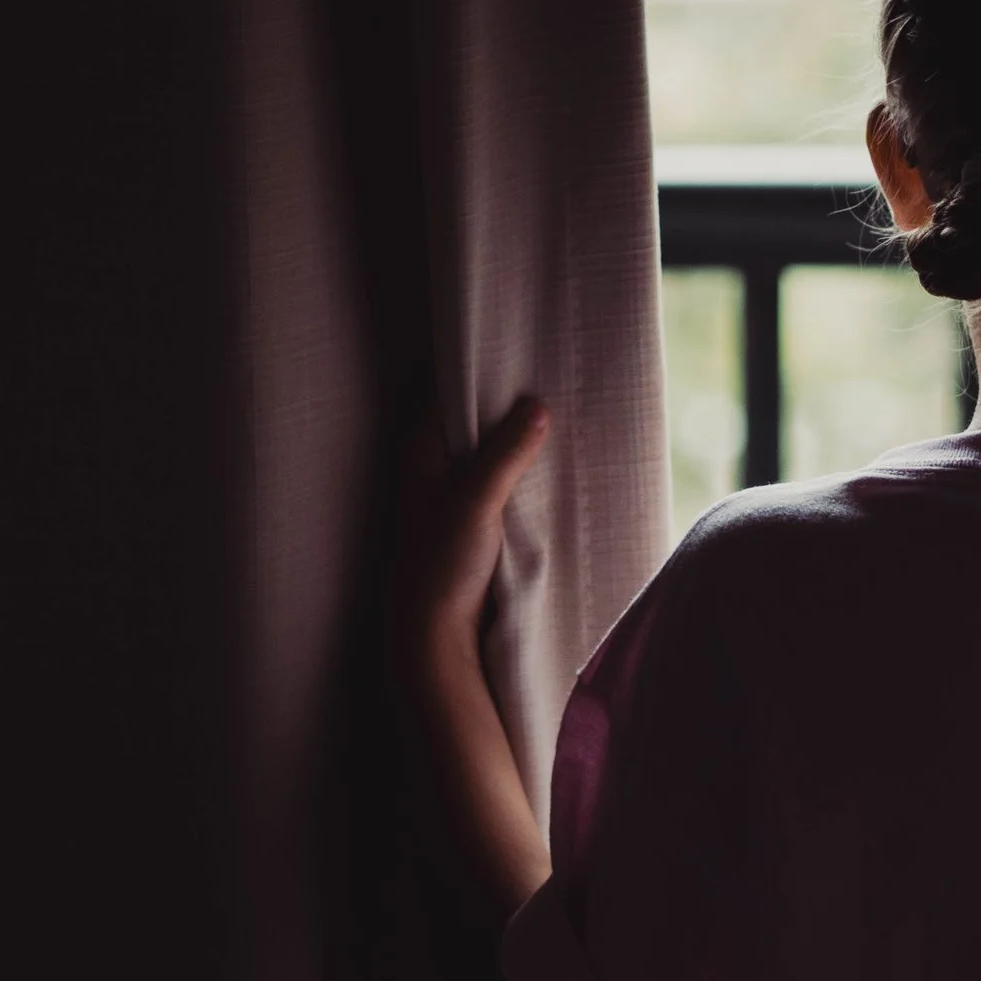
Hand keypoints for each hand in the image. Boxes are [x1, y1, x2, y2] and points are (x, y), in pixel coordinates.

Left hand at [396, 396, 550, 675]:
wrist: (437, 636)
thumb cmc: (440, 565)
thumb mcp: (475, 500)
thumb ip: (505, 453)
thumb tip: (537, 406)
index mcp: (420, 452)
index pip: (444, 390)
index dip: (476, 368)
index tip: (515, 344)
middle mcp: (434, 467)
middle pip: (471, 418)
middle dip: (505, 400)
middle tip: (548, 371)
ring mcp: (456, 495)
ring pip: (489, 450)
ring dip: (518, 436)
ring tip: (561, 406)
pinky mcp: (477, 522)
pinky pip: (504, 481)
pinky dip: (524, 468)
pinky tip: (553, 460)